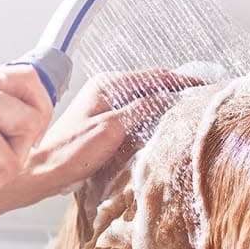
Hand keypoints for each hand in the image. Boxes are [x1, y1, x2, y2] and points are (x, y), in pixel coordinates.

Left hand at [26, 69, 202, 198]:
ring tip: (192, 110)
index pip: (156, 77)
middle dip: (179, 90)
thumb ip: (141, 109)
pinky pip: (137, 111)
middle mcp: (107, 88)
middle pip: (152, 84)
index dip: (183, 82)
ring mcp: (105, 104)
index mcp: (108, 84)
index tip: (207, 88)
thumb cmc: (71, 152)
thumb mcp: (111, 129)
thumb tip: (171, 96)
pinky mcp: (104, 120)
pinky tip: (166, 124)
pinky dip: (155, 114)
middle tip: (205, 99)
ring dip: (168, 102)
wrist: (42, 172)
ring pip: (145, 98)